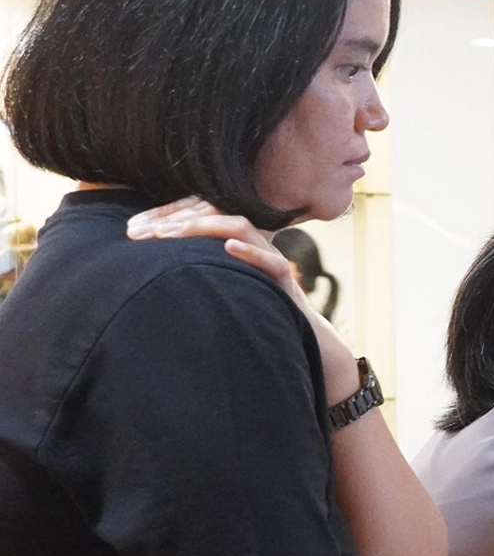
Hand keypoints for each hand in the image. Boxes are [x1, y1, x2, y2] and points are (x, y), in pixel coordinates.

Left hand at [128, 198, 355, 401]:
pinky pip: (271, 261)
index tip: (131, 228)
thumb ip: (192, 275)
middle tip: (137, 232)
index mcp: (230, 243)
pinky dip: (250, 253)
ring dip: (202, 227)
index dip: (164, 214)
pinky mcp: (284, 281)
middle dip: (172, 218)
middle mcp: (250, 243)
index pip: (198, 212)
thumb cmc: (251, 319)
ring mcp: (268, 259)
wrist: (301, 343)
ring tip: (167, 235)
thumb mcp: (215, 291)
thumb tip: (143, 273)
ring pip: (240, 226)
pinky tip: (228, 248)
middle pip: (214, 212)